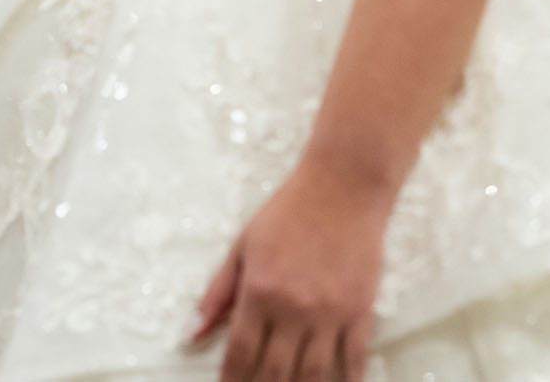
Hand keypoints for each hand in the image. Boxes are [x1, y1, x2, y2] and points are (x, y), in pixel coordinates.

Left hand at [188, 159, 389, 381]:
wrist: (341, 187)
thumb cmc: (287, 213)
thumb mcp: (243, 245)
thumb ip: (217, 293)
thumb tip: (190, 333)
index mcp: (259, 291)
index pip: (240, 354)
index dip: (231, 381)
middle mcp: (293, 309)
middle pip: (275, 373)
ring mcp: (329, 313)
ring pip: (313, 375)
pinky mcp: (359, 311)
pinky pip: (354, 359)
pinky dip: (348, 381)